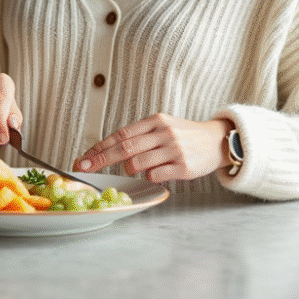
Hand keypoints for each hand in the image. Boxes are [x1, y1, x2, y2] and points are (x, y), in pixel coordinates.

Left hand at [75, 114, 232, 182]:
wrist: (216, 141)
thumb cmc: (183, 136)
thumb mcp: (162, 127)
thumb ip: (140, 136)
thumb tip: (108, 150)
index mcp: (155, 121)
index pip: (121, 134)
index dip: (100, 147)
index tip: (83, 158)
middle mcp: (164, 132)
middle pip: (124, 148)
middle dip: (100, 160)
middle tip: (83, 169)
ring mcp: (174, 149)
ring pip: (138, 164)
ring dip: (130, 169)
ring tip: (138, 167)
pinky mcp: (183, 166)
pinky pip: (155, 176)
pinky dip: (149, 176)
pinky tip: (157, 172)